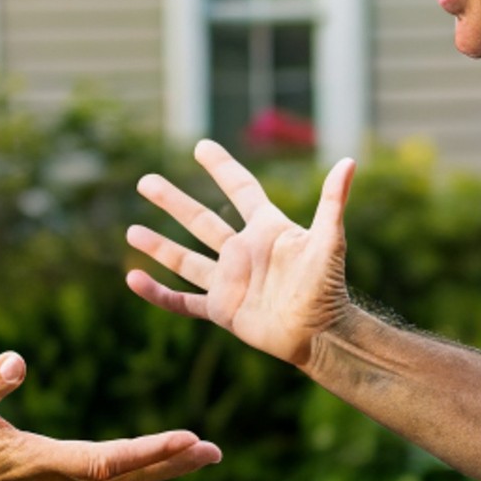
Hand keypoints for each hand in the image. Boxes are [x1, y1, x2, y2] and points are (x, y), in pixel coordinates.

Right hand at [0, 351, 220, 480]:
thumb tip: (17, 360)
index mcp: (37, 464)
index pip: (105, 460)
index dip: (149, 451)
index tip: (187, 438)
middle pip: (124, 478)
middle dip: (170, 464)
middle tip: (213, 451)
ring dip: (160, 469)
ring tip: (201, 455)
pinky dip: (136, 471)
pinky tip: (156, 460)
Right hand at [127, 139, 355, 367]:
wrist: (320, 334)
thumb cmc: (327, 286)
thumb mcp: (328, 240)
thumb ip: (332, 201)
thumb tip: (349, 162)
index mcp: (267, 229)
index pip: (241, 189)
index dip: (222, 168)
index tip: (201, 147)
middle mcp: (243, 251)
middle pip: (200, 220)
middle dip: (173, 201)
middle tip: (145, 181)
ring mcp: (229, 280)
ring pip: (185, 258)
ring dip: (158, 245)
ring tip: (130, 229)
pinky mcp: (220, 309)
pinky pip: (182, 300)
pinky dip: (157, 292)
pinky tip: (134, 279)